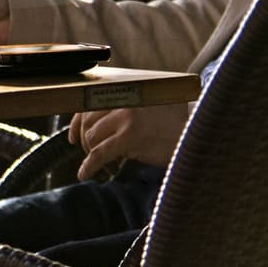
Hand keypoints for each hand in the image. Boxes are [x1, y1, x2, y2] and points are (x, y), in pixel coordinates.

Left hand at [71, 102, 188, 181]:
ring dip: (91, 153)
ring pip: (92, 138)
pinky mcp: (130, 137)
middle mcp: (123, 101)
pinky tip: (85, 174)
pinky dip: (88, 165)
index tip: (72, 137)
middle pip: (87, 121)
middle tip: (90, 154)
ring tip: (101, 164)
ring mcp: (126, 118)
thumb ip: (126, 108)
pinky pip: (99, 153)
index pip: (89, 103)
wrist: (195, 134)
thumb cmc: (173, 124)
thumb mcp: (149, 107)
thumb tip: (97, 122)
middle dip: (84, 141)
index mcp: (125, 92)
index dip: (76, 122)